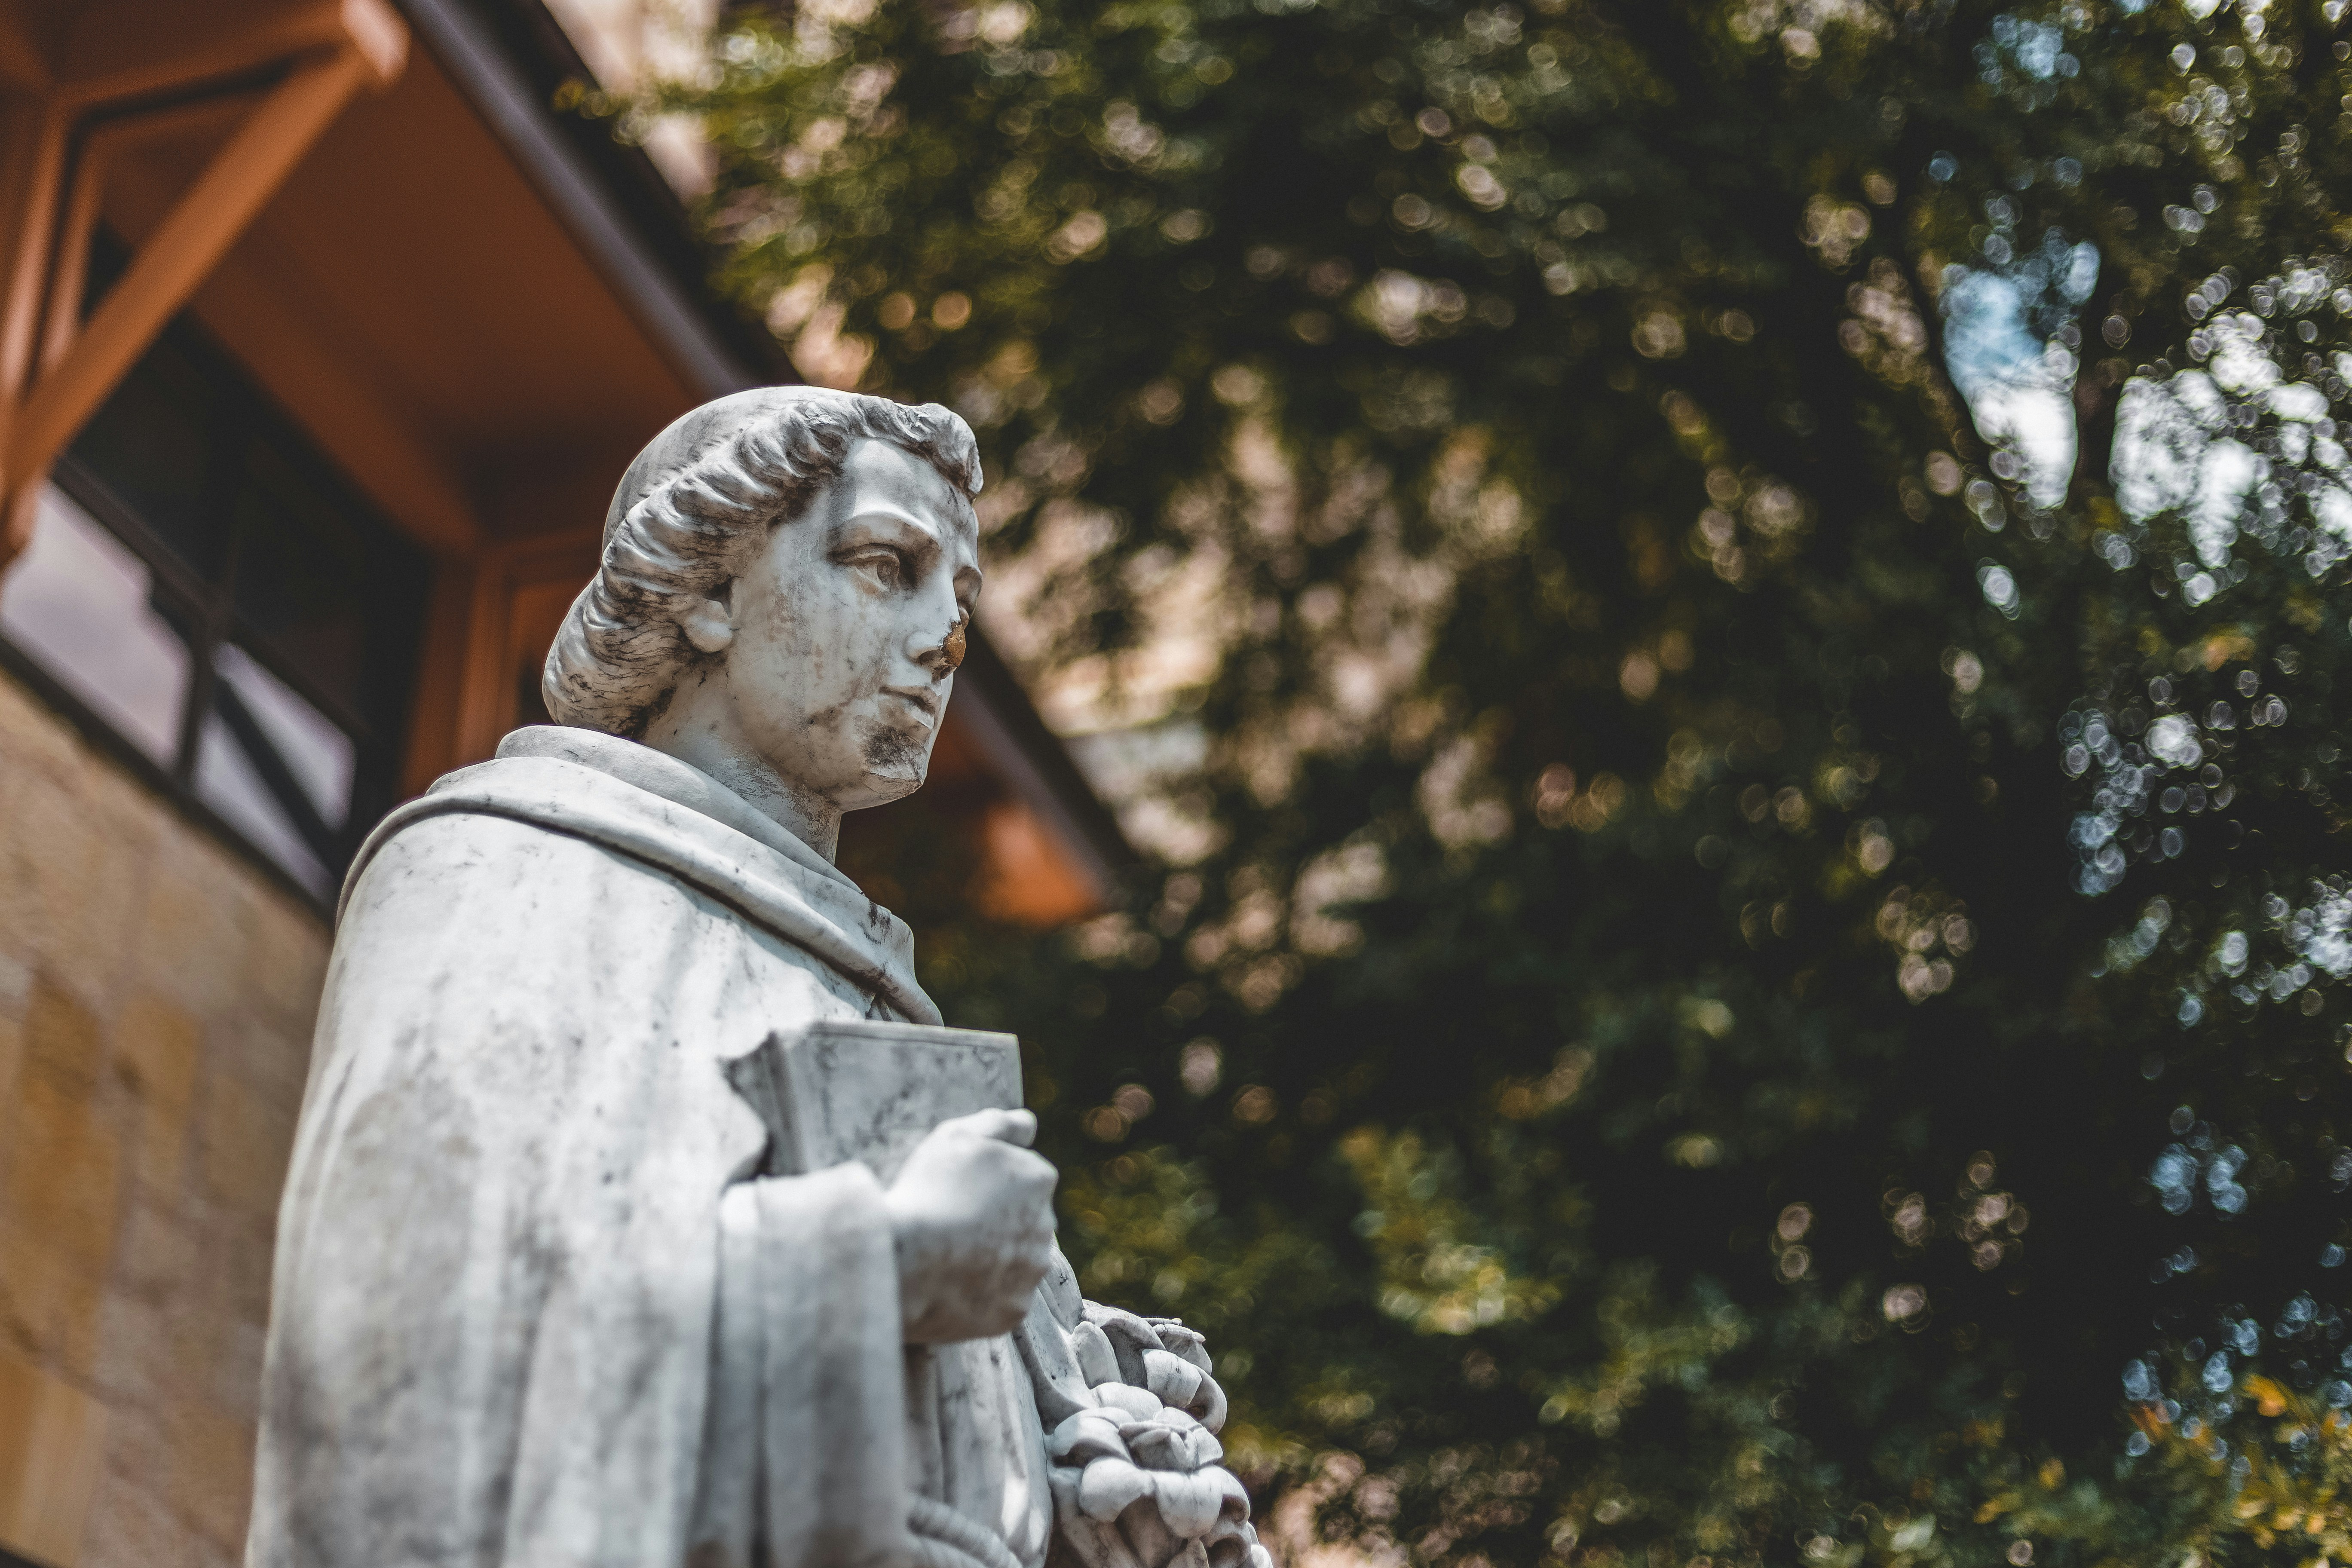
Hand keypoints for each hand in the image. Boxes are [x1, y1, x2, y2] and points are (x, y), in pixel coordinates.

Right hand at [886, 1108, 1057, 1341]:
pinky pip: (999, 1299)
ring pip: (1014, 1262)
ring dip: (991, 1258)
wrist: (903, 1258)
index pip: (1022, 1178)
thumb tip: (1029, 1125)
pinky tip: (949, 1285)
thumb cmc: (927, 1190)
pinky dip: (980, 1294)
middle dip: (996, 1221)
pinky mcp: (1013, 1311)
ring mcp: (1031, 1272)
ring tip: (946, 1256)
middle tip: (950, 1224)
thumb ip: (999, 1124)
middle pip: (1022, 1220)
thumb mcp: (957, 1135)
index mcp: (1038, 1180)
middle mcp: (1046, 1227)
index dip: (985, 1184)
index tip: (955, 1191)